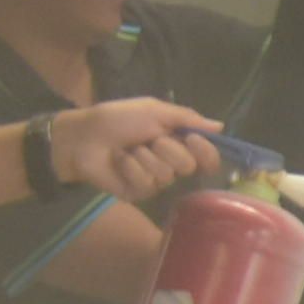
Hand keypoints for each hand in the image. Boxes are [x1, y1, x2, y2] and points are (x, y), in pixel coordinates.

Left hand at [41, 99, 216, 207]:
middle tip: (149, 139)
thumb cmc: (117, 119)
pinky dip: (131, 167)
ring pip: (167, 175)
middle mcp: (170, 163)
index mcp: (176, 142)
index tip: (192, 138)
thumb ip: (187, 118)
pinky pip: (146, 183)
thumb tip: (220, 126)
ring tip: (128, 148)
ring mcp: (154, 180)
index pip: (206, 156)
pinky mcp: (137, 193)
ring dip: (145, 156)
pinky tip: (119, 160)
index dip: (205, 150)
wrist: (83, 136)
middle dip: (168, 149)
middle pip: (189, 166)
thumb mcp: (153, 110)